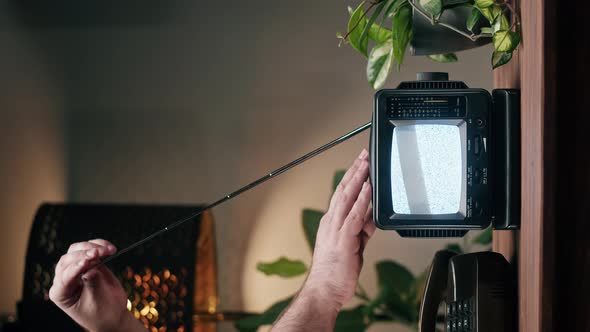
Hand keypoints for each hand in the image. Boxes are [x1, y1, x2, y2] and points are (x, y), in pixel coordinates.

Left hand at [49, 239, 143, 331]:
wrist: (113, 314)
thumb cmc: (102, 314)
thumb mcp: (96, 302)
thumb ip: (92, 284)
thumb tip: (92, 268)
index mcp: (61, 293)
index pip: (65, 277)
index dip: (76, 268)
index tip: (88, 262)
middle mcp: (64, 279)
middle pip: (68, 259)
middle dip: (84, 254)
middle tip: (99, 253)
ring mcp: (75, 269)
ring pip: (76, 250)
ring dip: (92, 246)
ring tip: (108, 250)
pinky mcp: (88, 262)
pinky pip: (89, 247)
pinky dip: (99, 244)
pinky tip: (109, 248)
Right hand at [271, 149, 375, 331]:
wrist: (323, 291)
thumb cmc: (334, 273)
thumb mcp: (353, 246)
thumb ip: (362, 230)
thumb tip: (372, 217)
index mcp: (332, 223)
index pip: (343, 194)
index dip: (352, 176)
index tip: (361, 163)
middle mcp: (331, 222)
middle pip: (344, 190)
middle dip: (355, 170)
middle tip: (365, 154)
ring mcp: (336, 230)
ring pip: (347, 198)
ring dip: (358, 179)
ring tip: (366, 164)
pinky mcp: (343, 240)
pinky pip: (354, 216)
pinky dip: (362, 201)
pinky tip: (368, 189)